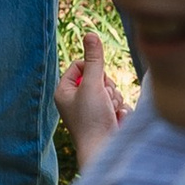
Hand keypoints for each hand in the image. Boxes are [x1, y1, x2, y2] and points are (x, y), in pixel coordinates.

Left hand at [57, 26, 128, 169]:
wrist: (105, 151)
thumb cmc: (93, 120)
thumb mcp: (93, 85)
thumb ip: (94, 59)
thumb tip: (90, 34)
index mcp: (64, 91)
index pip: (80, 65)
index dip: (92, 69)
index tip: (96, 81)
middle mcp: (76, 101)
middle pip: (98, 76)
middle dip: (107, 86)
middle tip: (104, 100)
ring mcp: (92, 111)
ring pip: (111, 90)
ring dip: (115, 99)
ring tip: (110, 113)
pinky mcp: (106, 119)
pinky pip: (118, 103)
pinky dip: (120, 110)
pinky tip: (116, 121)